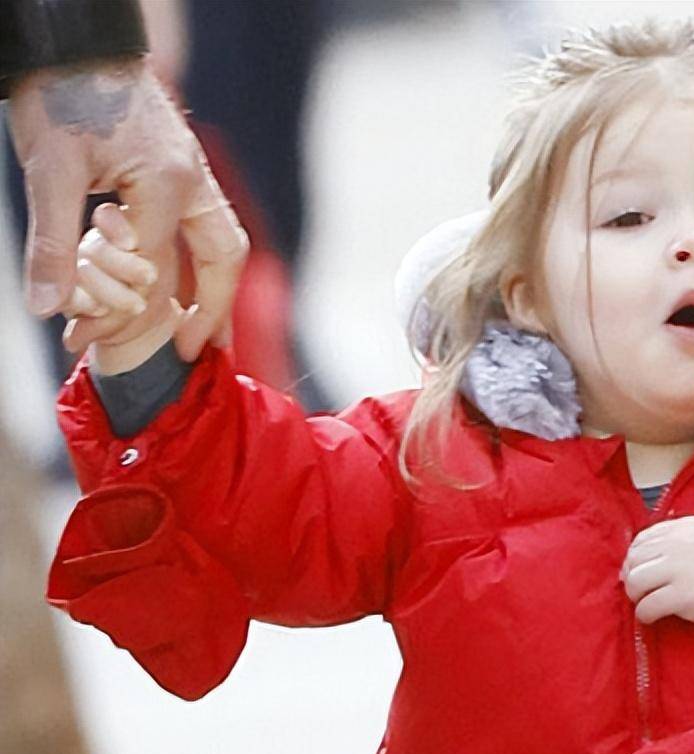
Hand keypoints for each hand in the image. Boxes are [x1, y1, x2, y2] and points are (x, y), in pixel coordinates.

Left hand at [6, 58, 246, 359]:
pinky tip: (185, 285)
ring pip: (222, 244)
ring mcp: (193, 172)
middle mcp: (192, 180)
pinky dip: (200, 263)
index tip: (85, 339)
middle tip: (195, 352)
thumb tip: (49, 308)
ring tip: (204, 334)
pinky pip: (204, 226)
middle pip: (223, 259)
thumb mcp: (48, 169)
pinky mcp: (182, 166)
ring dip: (215, 291)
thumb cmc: (59, 94)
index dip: (119, 308)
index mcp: (167, 183)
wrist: (70, 39)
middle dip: (214, 311)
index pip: (154, 266)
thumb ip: (53, 243)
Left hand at [620, 515, 693, 648]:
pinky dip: (644, 614)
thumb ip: (684, 537)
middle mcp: (677, 545)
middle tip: (640, 591)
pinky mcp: (682, 597)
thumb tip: (655, 551)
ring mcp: (678, 571)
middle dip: (632, 576)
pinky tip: (652, 617)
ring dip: (635, 595)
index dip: (636, 557)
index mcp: (684, 528)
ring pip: (635, 582)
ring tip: (646, 603)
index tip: (640, 570)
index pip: (642, 539)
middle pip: (634, 559)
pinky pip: (647, 606)